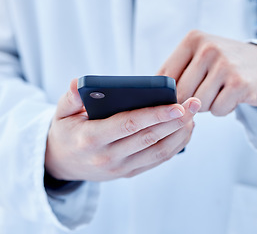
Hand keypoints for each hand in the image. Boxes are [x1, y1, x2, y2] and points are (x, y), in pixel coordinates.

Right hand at [45, 79, 200, 181]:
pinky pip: (156, 161)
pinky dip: (174, 147)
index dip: (154, 115)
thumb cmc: (66, 131)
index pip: (128, 125)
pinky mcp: (128, 173)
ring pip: (157, 152)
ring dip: (179, 135)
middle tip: (195, 104)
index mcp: (90, 139)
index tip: (177, 105)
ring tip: (193, 116)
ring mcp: (120, 169)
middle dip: (175, 121)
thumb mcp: (60, 113)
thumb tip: (79, 83)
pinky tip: (184, 131)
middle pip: (149, 139)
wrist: (62, 164)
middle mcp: (107, 157)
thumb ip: (70, 97)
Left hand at [158, 30, 256, 115]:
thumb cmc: (224, 65)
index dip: (167, 94)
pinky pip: (218, 110)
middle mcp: (208, 48)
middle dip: (189, 102)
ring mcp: (225, 65)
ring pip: (198, 104)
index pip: (165, 76)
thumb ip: (175, 72)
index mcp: (193, 40)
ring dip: (207, 105)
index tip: (173, 100)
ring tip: (219, 92)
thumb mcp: (199, 57)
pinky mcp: (240, 83)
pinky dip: (223, 109)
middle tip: (203, 93)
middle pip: (181, 94)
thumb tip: (151, 97)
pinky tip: (231, 96)